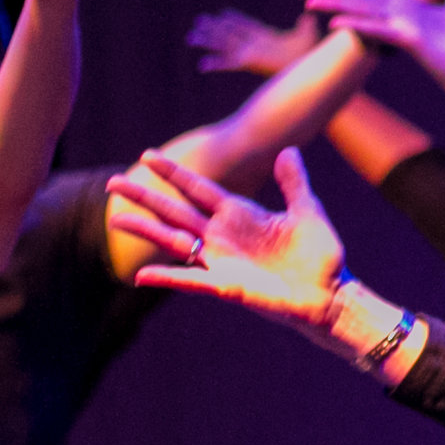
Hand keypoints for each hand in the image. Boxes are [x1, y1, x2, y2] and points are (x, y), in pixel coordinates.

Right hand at [107, 148, 345, 325]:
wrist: (331, 295)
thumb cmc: (321, 256)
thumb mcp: (308, 212)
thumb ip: (294, 183)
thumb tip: (288, 150)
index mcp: (240, 214)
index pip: (198, 188)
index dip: (174, 174)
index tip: (147, 156)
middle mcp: (223, 236)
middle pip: (176, 211)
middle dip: (146, 197)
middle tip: (114, 183)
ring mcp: (222, 261)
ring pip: (175, 242)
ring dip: (147, 231)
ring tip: (116, 220)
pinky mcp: (227, 286)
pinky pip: (191, 281)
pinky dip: (167, 278)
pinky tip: (140, 276)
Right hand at [187, 8, 320, 76]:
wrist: (310, 68)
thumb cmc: (310, 56)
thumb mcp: (308, 35)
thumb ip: (306, 25)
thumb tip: (311, 14)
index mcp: (266, 37)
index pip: (247, 25)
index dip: (235, 19)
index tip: (223, 13)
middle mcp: (254, 46)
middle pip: (229, 34)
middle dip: (214, 29)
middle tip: (198, 21)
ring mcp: (250, 54)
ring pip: (224, 46)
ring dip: (207, 42)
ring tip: (190, 37)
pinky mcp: (250, 64)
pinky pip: (229, 64)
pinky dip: (216, 64)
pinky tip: (202, 65)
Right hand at [299, 0, 444, 92]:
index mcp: (406, 9)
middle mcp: (398, 19)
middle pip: (359, 1)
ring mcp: (401, 29)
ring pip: (363, 14)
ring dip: (337, 7)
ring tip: (310, 3)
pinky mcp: (410, 40)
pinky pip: (381, 30)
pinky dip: (360, 26)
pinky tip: (338, 24)